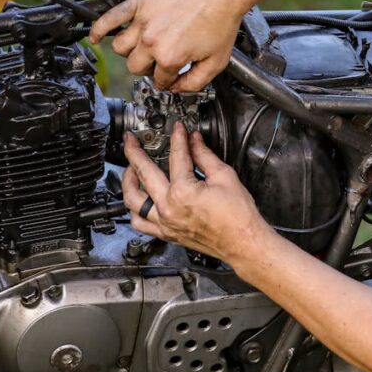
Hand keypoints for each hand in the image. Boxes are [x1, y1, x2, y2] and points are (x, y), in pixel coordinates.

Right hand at [89, 0, 252, 91]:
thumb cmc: (220, 21)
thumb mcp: (216, 62)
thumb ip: (195, 83)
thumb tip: (175, 89)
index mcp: (169, 57)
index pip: (158, 80)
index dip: (167, 80)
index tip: (171, 75)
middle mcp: (152, 40)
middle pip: (135, 66)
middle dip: (147, 68)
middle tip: (159, 61)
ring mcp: (142, 20)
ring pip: (120, 47)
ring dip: (129, 52)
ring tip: (140, 48)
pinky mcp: (138, 2)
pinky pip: (110, 18)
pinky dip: (98, 29)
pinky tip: (94, 38)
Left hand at [121, 123, 270, 261]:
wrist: (243, 242)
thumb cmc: (238, 217)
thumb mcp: (224, 176)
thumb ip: (204, 156)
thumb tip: (194, 141)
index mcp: (182, 192)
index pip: (176, 156)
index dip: (177, 138)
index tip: (177, 129)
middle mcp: (168, 208)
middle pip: (143, 173)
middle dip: (135, 152)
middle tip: (131, 140)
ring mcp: (165, 223)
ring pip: (132, 200)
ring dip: (127, 181)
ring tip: (129, 168)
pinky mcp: (166, 233)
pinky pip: (139, 223)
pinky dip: (134, 210)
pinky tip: (137, 200)